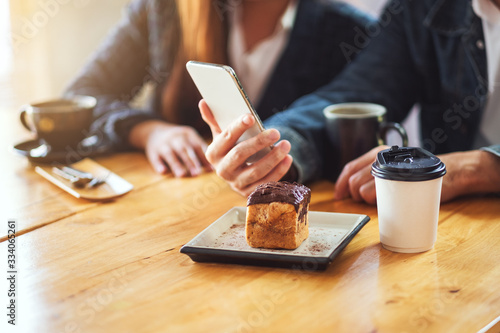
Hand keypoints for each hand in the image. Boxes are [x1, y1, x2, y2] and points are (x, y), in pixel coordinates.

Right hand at [129, 120, 211, 176]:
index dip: (203, 157)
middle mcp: (175, 137)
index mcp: (187, 134)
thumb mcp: (189, 139)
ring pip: (170, 154)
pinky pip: (155, 158)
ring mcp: (163, 144)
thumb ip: (200, 151)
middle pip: (184, 149)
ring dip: (176, 164)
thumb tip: (213, 169)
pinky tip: (163, 171)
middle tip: (197, 174)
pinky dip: (158, 164)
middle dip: (191, 162)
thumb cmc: (179, 140)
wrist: (153, 131)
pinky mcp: (152, 151)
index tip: (210, 170)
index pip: (197, 145)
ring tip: (182, 175)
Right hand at [199, 100, 293, 195]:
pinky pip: (265, 183)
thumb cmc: (231, 148)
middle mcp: (222, 171)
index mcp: (213, 154)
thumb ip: (214, 120)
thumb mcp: (222, 136)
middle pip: (240, 155)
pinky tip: (288, 159)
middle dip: (259, 142)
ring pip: (255, 171)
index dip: (237, 127)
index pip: (225, 138)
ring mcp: (236, 184)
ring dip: (273, 158)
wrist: (238, 174)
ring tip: (286, 144)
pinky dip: (279, 171)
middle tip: (276, 132)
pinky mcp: (249, 193)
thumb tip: (204, 102)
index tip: (250, 116)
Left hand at [335, 146, 499, 203]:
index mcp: (376, 154)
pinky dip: (377, 203)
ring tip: (381, 199)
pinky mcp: (399, 181)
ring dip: (366, 200)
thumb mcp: (394, 168)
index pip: (350, 168)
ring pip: (362, 190)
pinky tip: (386, 202)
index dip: (340, 184)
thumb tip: (352, 190)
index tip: (339, 195)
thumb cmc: (418, 174)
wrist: (451, 172)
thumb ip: (374, 174)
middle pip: (353, 182)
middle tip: (367, 200)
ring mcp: (389, 170)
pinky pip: (377, 196)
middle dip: (354, 195)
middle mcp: (380, 158)